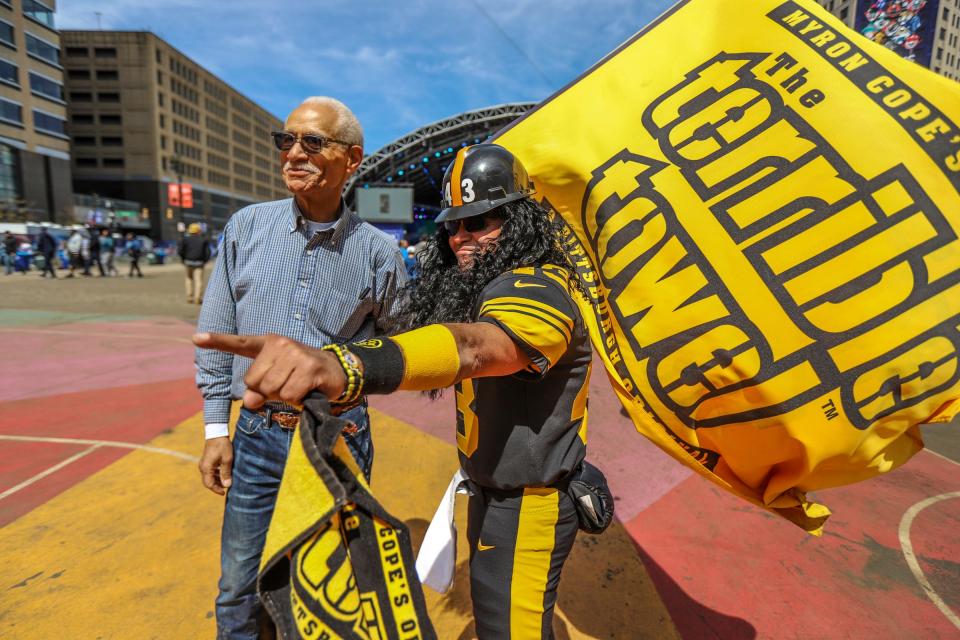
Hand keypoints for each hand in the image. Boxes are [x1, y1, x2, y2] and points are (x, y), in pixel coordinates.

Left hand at [192, 332, 345, 408]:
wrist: (336, 370)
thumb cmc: (301, 375)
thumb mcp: (277, 380)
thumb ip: (258, 389)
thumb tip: (249, 402)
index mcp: (268, 343)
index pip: (240, 342)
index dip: (217, 341)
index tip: (196, 338)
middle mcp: (281, 344)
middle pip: (255, 382)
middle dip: (267, 392)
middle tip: (286, 385)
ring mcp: (296, 354)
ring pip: (272, 390)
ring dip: (284, 397)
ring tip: (298, 387)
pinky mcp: (310, 368)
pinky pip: (290, 395)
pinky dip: (297, 401)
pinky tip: (307, 391)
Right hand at [199, 436, 232, 494]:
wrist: (217, 432)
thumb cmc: (222, 445)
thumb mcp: (227, 460)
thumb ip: (226, 473)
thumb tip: (227, 485)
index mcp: (206, 468)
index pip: (209, 484)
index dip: (216, 490)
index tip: (224, 492)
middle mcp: (202, 467)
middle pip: (208, 482)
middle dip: (217, 486)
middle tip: (228, 486)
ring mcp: (203, 464)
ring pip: (209, 477)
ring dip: (217, 480)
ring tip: (228, 480)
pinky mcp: (206, 461)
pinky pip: (210, 472)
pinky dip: (217, 475)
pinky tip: (225, 474)